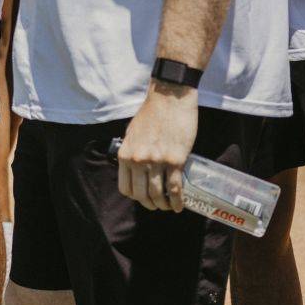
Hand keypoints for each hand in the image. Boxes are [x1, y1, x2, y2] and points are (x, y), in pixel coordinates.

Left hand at [115, 84, 197, 211]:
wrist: (170, 97)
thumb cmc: (152, 112)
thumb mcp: (132, 132)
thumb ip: (132, 151)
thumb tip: (134, 166)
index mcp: (125, 154)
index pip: (126, 188)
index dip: (136, 197)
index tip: (143, 197)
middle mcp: (138, 160)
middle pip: (142, 195)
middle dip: (150, 204)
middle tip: (158, 205)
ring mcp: (156, 161)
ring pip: (158, 195)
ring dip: (164, 205)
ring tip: (169, 206)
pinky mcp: (175, 160)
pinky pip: (175, 188)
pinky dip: (177, 201)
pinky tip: (179, 205)